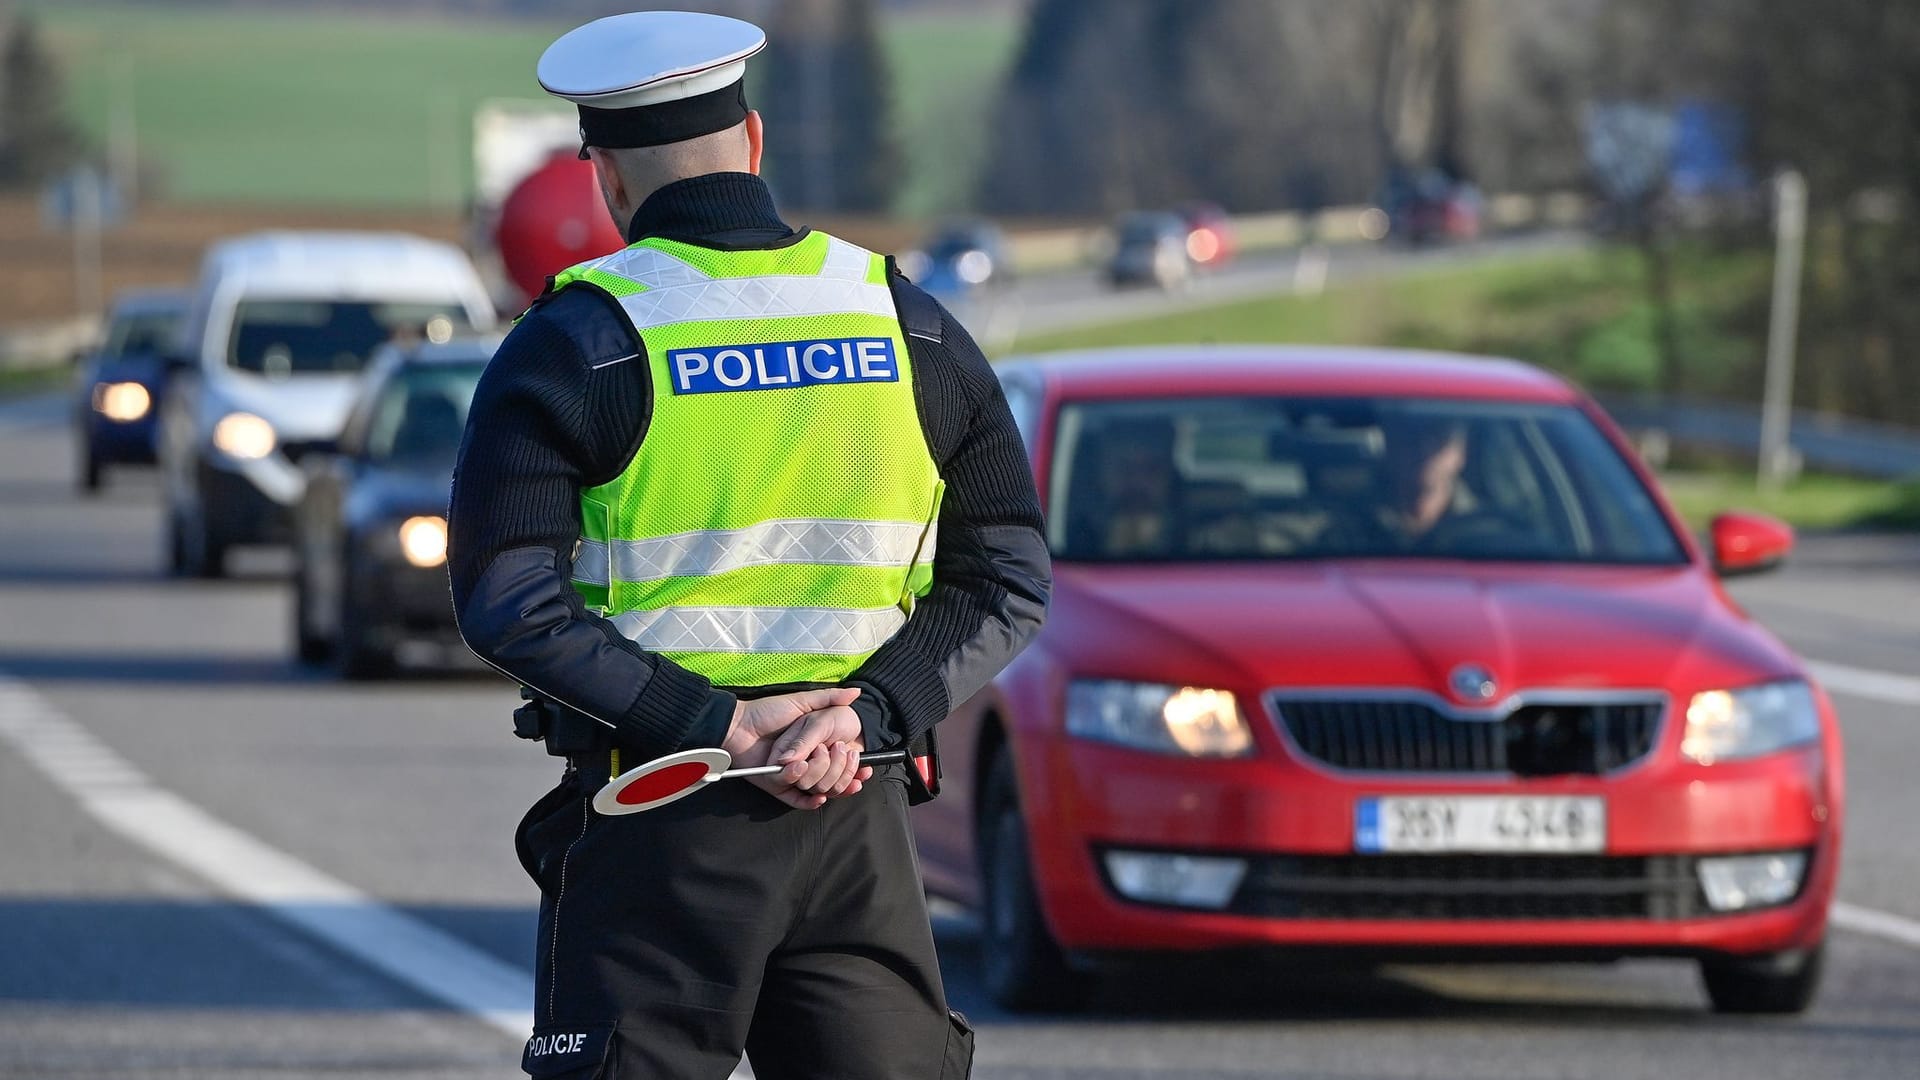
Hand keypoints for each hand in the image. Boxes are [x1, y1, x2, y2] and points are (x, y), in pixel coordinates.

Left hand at [721, 688, 873, 808]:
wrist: (738, 725)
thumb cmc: (768, 711)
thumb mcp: (803, 702)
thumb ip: (829, 698)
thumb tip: (856, 692)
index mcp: (812, 746)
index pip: (839, 764)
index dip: (854, 770)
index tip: (866, 771)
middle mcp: (804, 762)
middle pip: (829, 779)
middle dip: (838, 772)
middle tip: (839, 754)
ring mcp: (790, 776)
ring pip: (814, 788)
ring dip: (819, 778)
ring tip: (812, 762)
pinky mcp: (776, 787)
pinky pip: (795, 800)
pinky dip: (807, 800)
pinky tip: (817, 796)